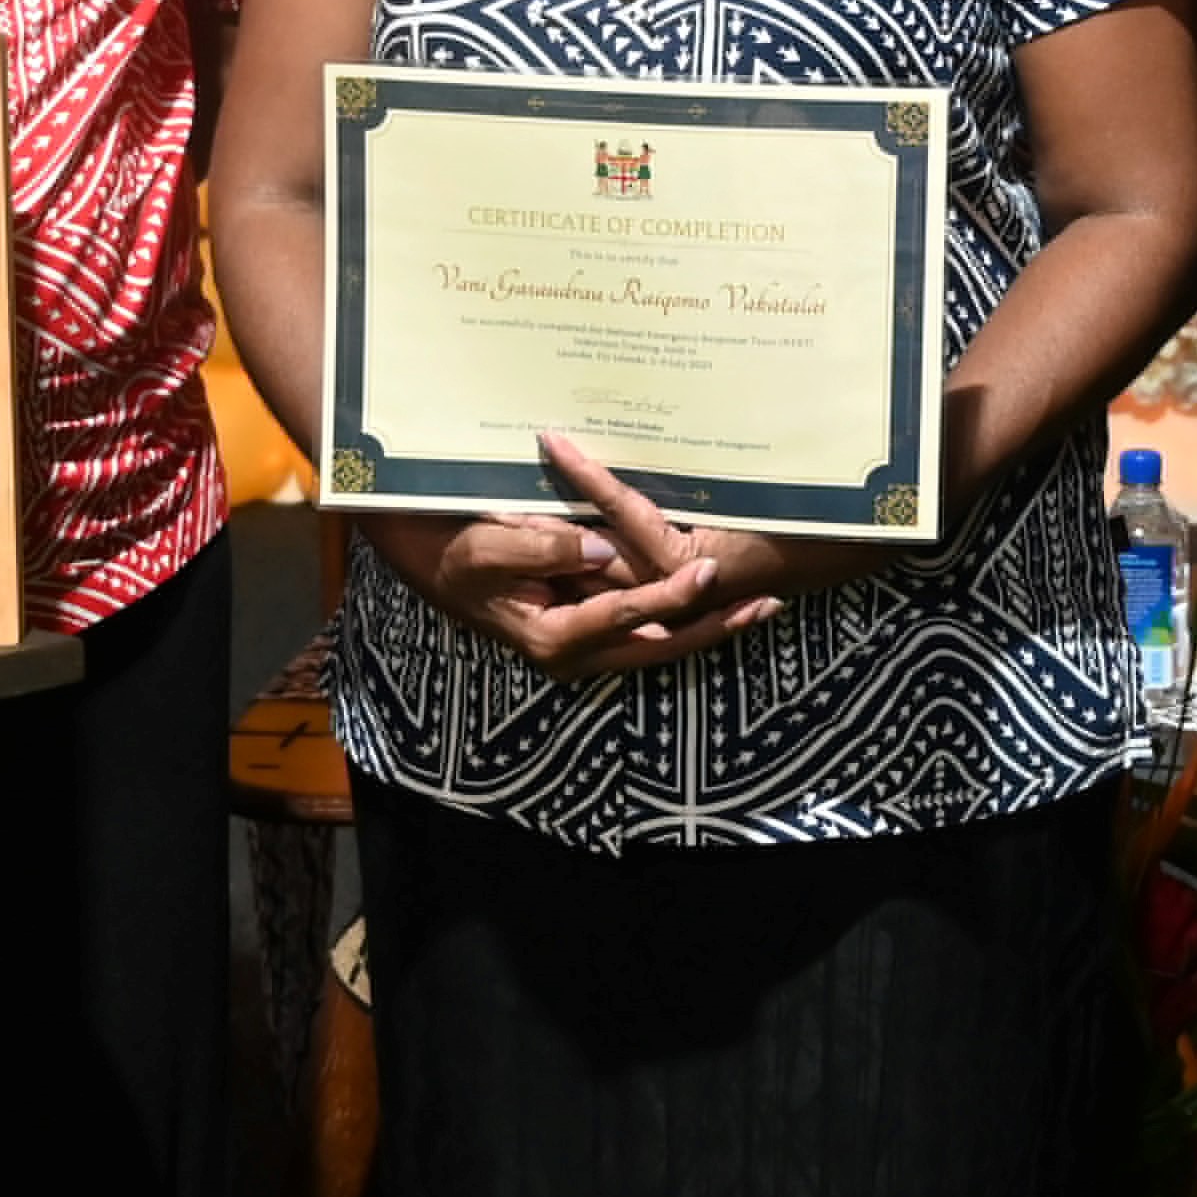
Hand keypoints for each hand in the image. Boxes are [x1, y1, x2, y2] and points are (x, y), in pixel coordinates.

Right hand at [352, 436, 888, 682]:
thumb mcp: (488, 543)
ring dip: (710, 627)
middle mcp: (573, 653)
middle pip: (659, 646)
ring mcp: (583, 646)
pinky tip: (720, 602)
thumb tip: (599, 547)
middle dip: (714, 628)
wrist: (430, 562)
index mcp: (551, 638)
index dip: (668, 594)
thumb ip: (542, 545)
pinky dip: (684, 618)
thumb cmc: (454, 550)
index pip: (625, 617)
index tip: (706, 570)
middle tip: (766, 606)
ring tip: (763, 607)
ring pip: (659, 644)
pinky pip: (646, 631)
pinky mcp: (588, 630)